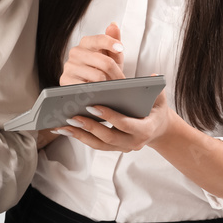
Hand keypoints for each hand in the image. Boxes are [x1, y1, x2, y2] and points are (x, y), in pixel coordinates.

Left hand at [54, 89, 173, 152]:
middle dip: (89, 127)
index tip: (92, 106)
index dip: (109, 116)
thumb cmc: (156, 109)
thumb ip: (156, 87)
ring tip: (62, 126)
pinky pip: (95, 144)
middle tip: (72, 116)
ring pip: (98, 144)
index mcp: (145, 129)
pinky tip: (66, 129)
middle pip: (108, 138)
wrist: (159, 129)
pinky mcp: (113, 148)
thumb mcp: (160, 98)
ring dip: (80, 135)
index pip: (125, 124)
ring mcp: (122, 147)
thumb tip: (152, 74)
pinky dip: (80, 137)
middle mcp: (133, 142)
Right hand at [59, 22, 124, 85]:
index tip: (120, 48)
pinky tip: (97, 90)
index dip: (111, 43)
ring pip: (98, 76)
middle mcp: (76, 52)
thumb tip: (113, 25)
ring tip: (110, 86)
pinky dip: (97, 90)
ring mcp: (69, 66)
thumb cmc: (103, 70)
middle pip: (104, 61)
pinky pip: (88, 87)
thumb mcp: (112, 55)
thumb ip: (114, 40)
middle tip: (120, 79)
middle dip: (116, 73)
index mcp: (86, 43)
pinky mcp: (65, 80)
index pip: (99, 39)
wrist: (91, 87)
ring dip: (109, 84)